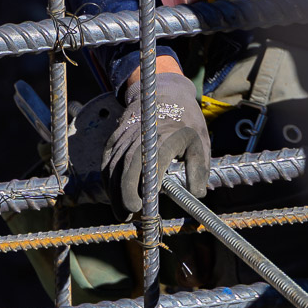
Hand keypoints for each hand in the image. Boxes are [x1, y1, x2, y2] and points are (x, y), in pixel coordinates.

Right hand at [103, 70, 212, 209]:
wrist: (164, 93)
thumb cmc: (185, 121)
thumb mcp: (200, 141)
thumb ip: (199, 168)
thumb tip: (197, 193)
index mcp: (166, 136)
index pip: (152, 162)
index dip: (146, 185)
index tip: (145, 205)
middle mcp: (142, 136)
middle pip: (127, 166)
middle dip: (125, 194)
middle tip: (131, 214)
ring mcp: (125, 136)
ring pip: (113, 167)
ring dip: (115, 192)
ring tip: (122, 213)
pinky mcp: (115, 138)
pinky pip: (107, 162)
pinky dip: (108, 181)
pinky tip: (114, 196)